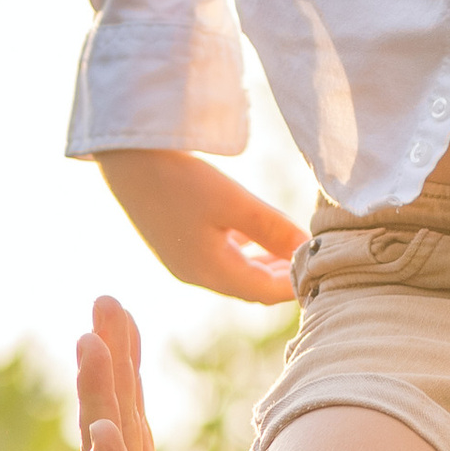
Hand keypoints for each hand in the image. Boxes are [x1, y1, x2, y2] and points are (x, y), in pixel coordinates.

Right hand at [97, 148, 302, 304]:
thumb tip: (308, 249)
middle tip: (314, 262)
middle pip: (251, 288)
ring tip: (292, 249)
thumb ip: (273, 229)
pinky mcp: (176, 243)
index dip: (296, 285)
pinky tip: (256, 236)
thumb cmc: (181, 178)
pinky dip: (244, 253)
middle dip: (283, 277)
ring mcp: (183, 261)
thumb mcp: (235, 203)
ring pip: (236, 274)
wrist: (125, 158)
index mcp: (211, 271)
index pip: (266, 292)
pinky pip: (219, 258)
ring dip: (264, 265)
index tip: (324, 270)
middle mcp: (196, 274)